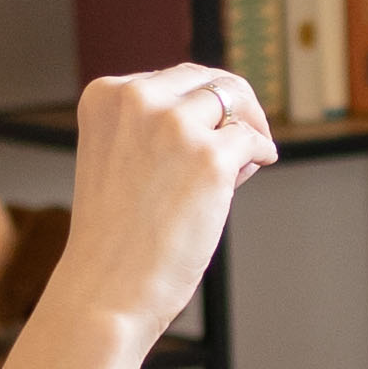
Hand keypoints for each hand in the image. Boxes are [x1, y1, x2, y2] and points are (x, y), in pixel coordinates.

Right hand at [40, 63, 276, 340]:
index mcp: (105, 95)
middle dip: (232, 106)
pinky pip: (253, 139)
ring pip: (233, 102)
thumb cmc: (115, 236)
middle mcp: (137, 99)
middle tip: (246, 135)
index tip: (202, 136)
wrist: (106, 289)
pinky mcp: (210, 158)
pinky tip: (259, 165)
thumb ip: (153, 128)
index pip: (171, 79)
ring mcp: (174, 126)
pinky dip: (261, 150)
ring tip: (240, 165)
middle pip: (208, 80)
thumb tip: (225, 113)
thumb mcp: (118, 158)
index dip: (197, 108)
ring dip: (246, 129)